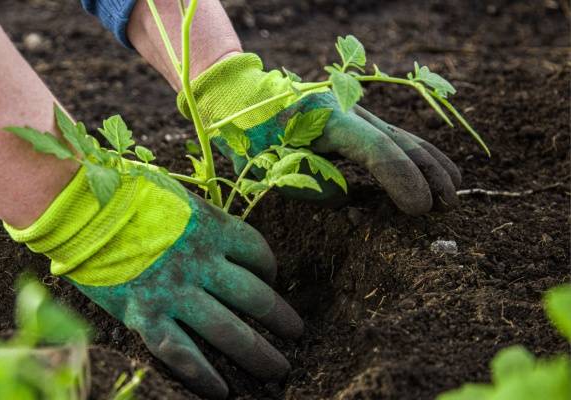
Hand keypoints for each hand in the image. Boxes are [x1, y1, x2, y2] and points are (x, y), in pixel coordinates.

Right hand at [6, 168, 302, 398]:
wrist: (77, 206)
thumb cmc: (122, 192)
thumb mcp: (173, 195)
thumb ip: (198, 216)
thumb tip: (213, 231)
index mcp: (211, 227)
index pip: (257, 252)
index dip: (270, 269)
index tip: (270, 279)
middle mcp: (201, 263)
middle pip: (254, 297)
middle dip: (281, 318)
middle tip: (297, 334)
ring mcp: (175, 292)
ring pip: (228, 331)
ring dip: (259, 353)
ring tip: (278, 369)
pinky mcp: (145, 315)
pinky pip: (183, 353)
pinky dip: (205, 376)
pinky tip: (223, 392)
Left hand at [179, 53, 461, 215]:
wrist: (242, 98)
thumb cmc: (249, 136)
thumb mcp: (267, 166)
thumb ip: (308, 185)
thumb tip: (345, 198)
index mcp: (327, 120)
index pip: (377, 151)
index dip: (402, 180)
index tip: (419, 209)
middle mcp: (349, 111)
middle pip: (400, 141)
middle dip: (428, 174)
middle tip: (447, 206)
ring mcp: (354, 112)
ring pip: (403, 136)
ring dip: (431, 163)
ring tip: (454, 191)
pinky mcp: (355, 119)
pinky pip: (393, 137)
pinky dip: (417, 155)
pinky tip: (436, 171)